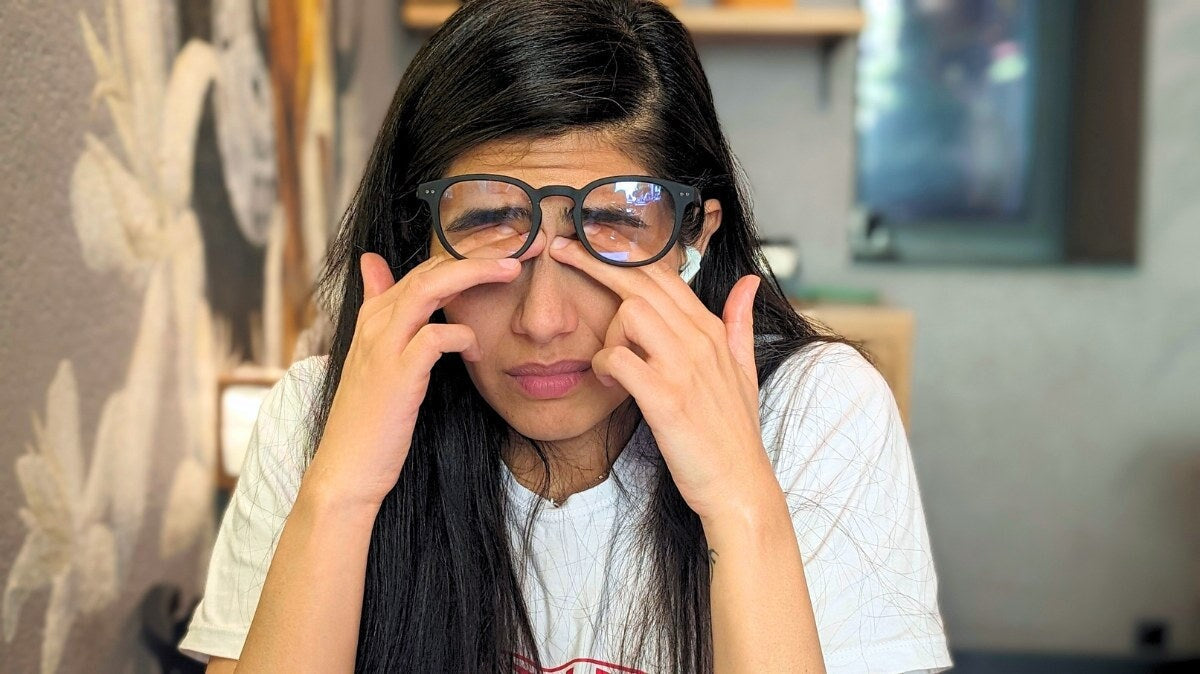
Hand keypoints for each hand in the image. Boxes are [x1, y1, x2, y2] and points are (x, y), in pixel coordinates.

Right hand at [307, 228, 523, 507]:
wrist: (347, 469)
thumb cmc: (372, 418)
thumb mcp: (373, 356)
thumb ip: (379, 308)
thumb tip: (372, 262)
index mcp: (374, 317)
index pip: (424, 267)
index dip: (467, 254)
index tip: (507, 249)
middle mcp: (376, 324)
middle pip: (430, 269)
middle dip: (479, 254)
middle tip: (522, 248)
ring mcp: (383, 348)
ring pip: (429, 289)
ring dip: (474, 274)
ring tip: (512, 270)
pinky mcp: (397, 377)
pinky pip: (433, 338)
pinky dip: (460, 335)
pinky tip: (478, 347)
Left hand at [547, 238, 775, 522]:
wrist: (739, 486)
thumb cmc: (733, 433)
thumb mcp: (745, 371)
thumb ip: (741, 322)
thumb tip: (750, 282)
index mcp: (712, 331)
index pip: (664, 275)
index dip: (624, 254)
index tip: (591, 242)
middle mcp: (700, 341)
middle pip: (642, 282)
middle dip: (596, 261)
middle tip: (561, 249)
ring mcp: (684, 368)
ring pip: (631, 312)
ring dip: (608, 331)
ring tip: (608, 363)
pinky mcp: (666, 398)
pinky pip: (619, 359)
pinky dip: (603, 365)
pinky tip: (605, 381)